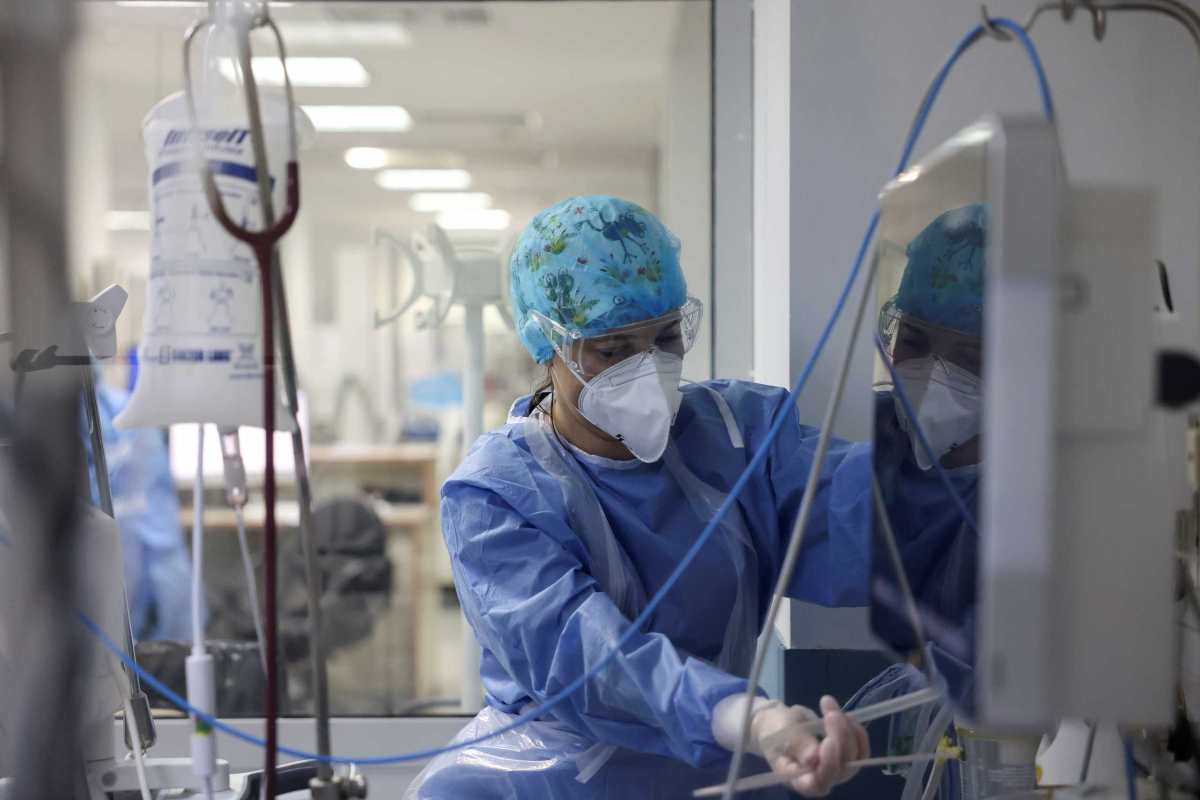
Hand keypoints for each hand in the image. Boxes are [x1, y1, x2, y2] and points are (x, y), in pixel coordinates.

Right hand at [752, 695, 868, 796]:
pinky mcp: (844, 757)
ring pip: (854, 758)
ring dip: (849, 730)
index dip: (828, 766)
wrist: (778, 722)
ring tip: (831, 707)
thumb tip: (813, 760)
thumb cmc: (773, 729)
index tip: (828, 740)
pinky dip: (857, 732)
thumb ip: (796, 745)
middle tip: (831, 713)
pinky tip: (848, 716)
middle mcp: (819, 779)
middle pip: (841, 769)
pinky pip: (860, 750)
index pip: (819, 783)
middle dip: (841, 738)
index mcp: (798, 779)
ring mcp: (834, 769)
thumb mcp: (780, 733)